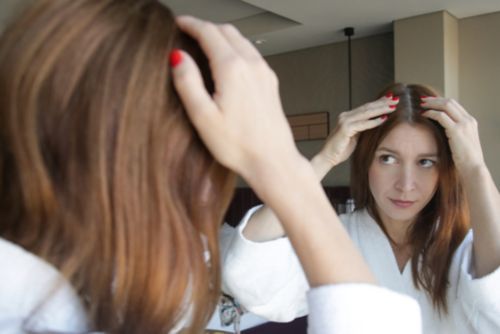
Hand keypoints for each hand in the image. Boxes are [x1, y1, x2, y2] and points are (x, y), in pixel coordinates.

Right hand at [171, 16, 301, 184]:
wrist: (272, 160)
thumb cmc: (239, 145)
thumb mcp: (203, 117)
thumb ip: (188, 82)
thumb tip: (177, 57)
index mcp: (233, 69)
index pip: (208, 32)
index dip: (191, 24)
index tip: (179, 22)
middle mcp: (252, 66)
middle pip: (227, 31)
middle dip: (205, 27)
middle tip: (189, 31)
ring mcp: (264, 73)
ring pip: (241, 40)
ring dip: (222, 35)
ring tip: (205, 43)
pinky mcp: (270, 83)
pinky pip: (252, 54)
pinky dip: (236, 48)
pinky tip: (228, 61)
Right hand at [318, 95, 397, 165]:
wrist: (327, 157)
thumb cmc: (341, 149)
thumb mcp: (355, 137)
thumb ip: (363, 128)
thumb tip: (376, 123)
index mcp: (347, 117)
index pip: (366, 107)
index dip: (379, 103)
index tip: (391, 99)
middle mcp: (345, 116)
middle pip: (367, 107)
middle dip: (382, 103)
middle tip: (396, 99)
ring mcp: (344, 121)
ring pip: (366, 113)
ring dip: (380, 109)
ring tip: (392, 107)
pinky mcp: (345, 129)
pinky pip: (363, 124)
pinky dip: (373, 122)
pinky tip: (383, 119)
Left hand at [421, 97, 484, 173]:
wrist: (472, 167)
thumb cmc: (464, 158)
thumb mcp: (460, 141)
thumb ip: (454, 132)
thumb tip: (440, 128)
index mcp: (470, 121)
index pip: (455, 104)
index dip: (441, 101)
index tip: (430, 101)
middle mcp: (468, 120)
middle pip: (450, 102)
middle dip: (435, 99)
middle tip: (422, 100)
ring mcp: (464, 124)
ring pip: (446, 106)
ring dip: (432, 104)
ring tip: (421, 105)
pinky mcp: (456, 130)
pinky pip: (441, 116)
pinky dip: (431, 113)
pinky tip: (423, 114)